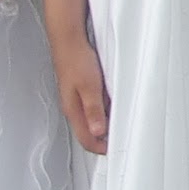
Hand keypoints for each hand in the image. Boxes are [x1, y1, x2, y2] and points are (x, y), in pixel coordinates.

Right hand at [52, 34, 109, 153]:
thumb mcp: (90, 86)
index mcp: (73, 110)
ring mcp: (76, 98)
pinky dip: (103, 109)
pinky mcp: (80, 89)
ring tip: (120, 120)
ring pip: (91, 119)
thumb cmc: (76, 60)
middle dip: (103, 138)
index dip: (100, 148)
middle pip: (88, 132)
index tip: (114, 149)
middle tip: (120, 137)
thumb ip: (94, 110)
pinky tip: (112, 102)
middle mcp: (73, 107)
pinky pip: (93, 106)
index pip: (86, 139)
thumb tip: (99, 132)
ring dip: (104, 123)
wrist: (68, 40)